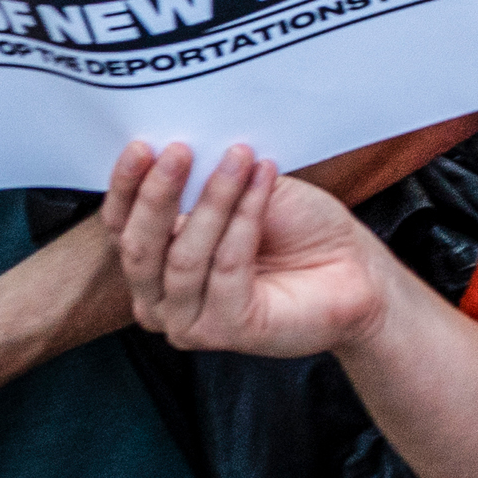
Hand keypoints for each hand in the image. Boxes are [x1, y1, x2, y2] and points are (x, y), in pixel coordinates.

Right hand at [103, 142, 396, 359]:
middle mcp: (160, 300)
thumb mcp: (245, 190)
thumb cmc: (299, 229)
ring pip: (183, 256)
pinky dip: (244, 221)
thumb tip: (173, 149)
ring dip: (213, 200)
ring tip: (240, 157)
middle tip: (180, 150)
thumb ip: (205, 179)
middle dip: (158, 194)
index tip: (142, 146)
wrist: (356, 268)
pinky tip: (264, 183)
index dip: (126, 187)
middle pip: (139, 246)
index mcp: (154, 264)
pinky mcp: (226, 330)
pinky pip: (226, 267)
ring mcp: (189, 321)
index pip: (122, 227)